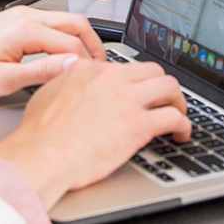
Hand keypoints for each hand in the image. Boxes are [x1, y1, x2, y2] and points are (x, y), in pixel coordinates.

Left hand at [0, 7, 105, 99]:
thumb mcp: (2, 81)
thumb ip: (42, 72)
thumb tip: (73, 66)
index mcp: (24, 28)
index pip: (74, 42)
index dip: (91, 63)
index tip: (101, 80)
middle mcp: (24, 16)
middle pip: (75, 24)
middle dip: (94, 46)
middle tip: (103, 71)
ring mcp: (18, 17)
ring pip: (63, 23)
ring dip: (79, 42)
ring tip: (87, 67)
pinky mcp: (12, 23)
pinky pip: (48, 26)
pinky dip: (64, 40)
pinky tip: (63, 59)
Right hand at [0, 58, 190, 209]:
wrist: (42, 156)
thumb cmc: (39, 135)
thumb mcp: (48, 94)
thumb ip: (67, 82)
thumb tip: (72, 80)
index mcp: (91, 70)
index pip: (125, 67)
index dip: (135, 82)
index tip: (139, 92)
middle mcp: (112, 79)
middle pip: (153, 71)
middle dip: (163, 86)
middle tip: (165, 100)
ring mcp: (128, 100)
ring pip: (170, 87)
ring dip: (179, 101)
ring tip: (179, 114)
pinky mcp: (139, 125)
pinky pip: (174, 118)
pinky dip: (184, 126)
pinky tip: (181, 135)